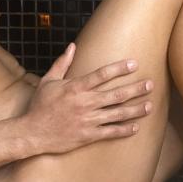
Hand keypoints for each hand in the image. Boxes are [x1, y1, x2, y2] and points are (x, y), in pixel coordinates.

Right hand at [23, 43, 152, 155]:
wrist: (32, 133)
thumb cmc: (40, 106)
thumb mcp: (48, 81)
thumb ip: (62, 63)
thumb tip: (73, 46)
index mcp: (76, 87)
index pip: (102, 74)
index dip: (119, 68)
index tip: (134, 63)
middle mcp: (85, 103)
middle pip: (116, 94)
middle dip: (135, 89)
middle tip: (150, 84)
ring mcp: (88, 120)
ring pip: (117, 114)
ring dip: (135, 110)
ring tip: (150, 105)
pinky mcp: (88, 135)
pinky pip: (110, 132)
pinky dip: (124, 130)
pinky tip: (136, 127)